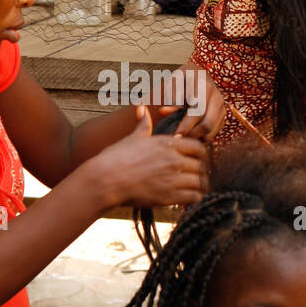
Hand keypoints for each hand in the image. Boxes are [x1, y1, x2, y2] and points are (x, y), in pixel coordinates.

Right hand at [94, 106, 208, 207]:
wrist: (105, 180)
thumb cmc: (115, 158)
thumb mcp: (132, 138)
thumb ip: (142, 125)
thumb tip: (141, 108)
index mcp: (166, 144)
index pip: (197, 147)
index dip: (200, 154)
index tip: (197, 160)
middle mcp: (173, 160)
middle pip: (201, 165)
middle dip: (201, 171)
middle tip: (198, 177)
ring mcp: (172, 178)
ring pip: (199, 182)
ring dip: (199, 186)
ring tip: (195, 189)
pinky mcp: (169, 196)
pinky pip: (193, 197)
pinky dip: (194, 198)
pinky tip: (188, 199)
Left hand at [154, 66, 225, 142]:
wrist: (198, 75)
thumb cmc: (181, 80)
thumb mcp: (173, 83)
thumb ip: (169, 97)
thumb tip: (163, 111)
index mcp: (204, 87)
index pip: (197, 113)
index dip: (186, 127)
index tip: (175, 136)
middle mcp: (217, 97)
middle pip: (207, 125)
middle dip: (192, 135)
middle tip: (178, 140)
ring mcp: (221, 107)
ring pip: (211, 131)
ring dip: (197, 138)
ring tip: (182, 139)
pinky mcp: (222, 115)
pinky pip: (214, 131)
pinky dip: (202, 137)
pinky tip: (189, 135)